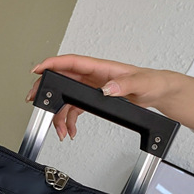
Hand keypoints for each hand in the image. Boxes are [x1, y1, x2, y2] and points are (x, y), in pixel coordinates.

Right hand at [26, 55, 170, 139]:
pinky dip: (69, 121)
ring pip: (66, 99)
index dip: (52, 64)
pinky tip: (71, 131)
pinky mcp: (94, 99)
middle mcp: (93, 77)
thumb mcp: (141, 83)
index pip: (71, 62)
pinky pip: (75, 109)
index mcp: (101, 68)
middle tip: (34, 100)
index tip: (38, 69)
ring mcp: (92, 88)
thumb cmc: (152, 82)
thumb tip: (107, 88)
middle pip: (62, 80)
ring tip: (61, 131)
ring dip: (59, 115)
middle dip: (46, 90)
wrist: (158, 92)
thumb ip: (123, 85)